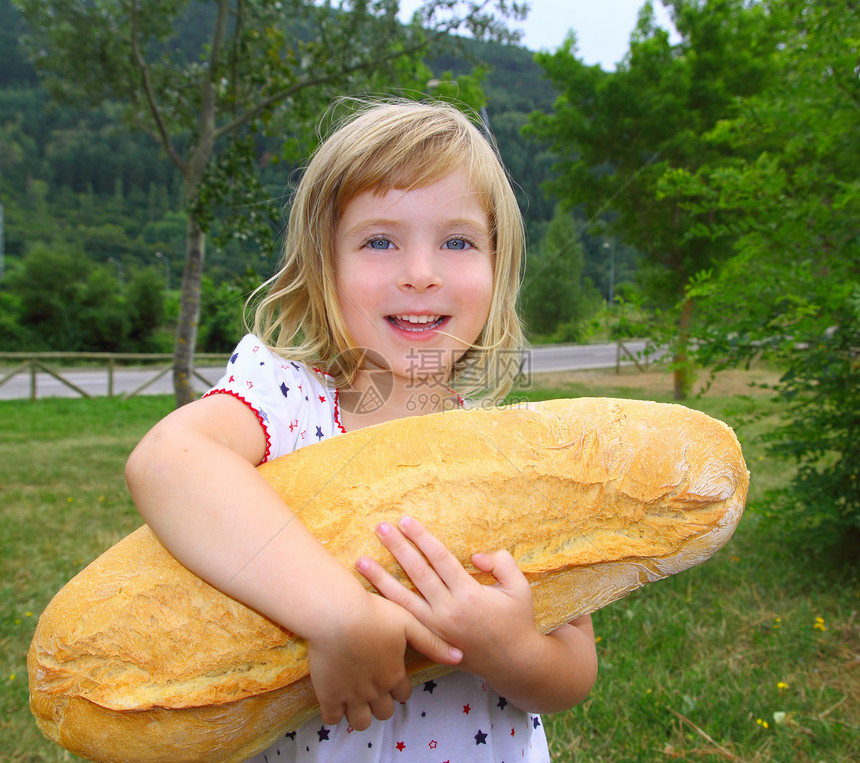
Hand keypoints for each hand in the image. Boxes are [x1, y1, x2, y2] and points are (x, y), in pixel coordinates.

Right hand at [306, 588, 462, 730]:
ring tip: (353, 698)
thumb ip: (433, 643)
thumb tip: (460, 657)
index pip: (403, 694)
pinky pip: (331, 718)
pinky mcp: (328, 695)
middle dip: (381, 704)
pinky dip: (334, 713)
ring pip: (360, 721)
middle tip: (372, 689)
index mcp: (394, 674)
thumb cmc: (373, 613)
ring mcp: (352, 695)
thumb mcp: (408, 623)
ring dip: (359, 713)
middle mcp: (376, 689)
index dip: (398, 688)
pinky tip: (334, 699)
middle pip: (384, 712)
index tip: (391, 678)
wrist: (337, 614)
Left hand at [355, 516, 540, 681]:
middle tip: (381, 527)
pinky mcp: (429, 639)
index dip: (422, 538)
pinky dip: (387, 605)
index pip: (440, 558)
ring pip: (402, 599)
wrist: (513, 663)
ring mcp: (435, 627)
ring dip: (380, 578)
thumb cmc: (517, 620)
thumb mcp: (520, 587)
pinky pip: (404, 619)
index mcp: (470, 594)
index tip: (406, 521)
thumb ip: (501, 562)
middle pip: (417, 573)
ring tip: (361, 561)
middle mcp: (448, 610)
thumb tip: (474, 556)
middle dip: (398, 548)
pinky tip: (371, 593)